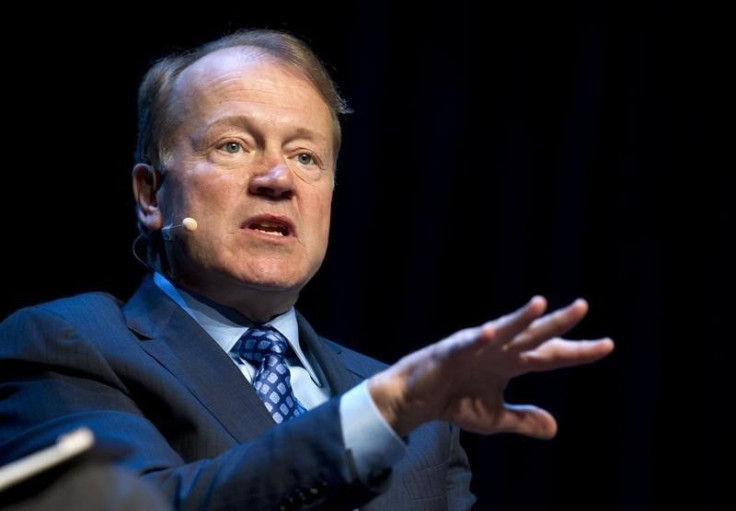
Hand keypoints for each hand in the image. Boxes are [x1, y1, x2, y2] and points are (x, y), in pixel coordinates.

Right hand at [368, 296, 613, 437]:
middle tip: (582, 306)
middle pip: (533, 335)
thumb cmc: (453, 401)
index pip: (550, 355)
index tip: (607, 345)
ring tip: (540, 305)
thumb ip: (522, 419)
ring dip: (519, 318)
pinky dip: (475, 340)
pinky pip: (464, 345)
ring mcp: (474, 348)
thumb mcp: (494, 418)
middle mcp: (498, 350)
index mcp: (511, 363)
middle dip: (557, 323)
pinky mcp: (449, 352)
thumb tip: (554, 427)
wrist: (415, 401)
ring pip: (502, 331)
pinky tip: (488, 334)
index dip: (577, 351)